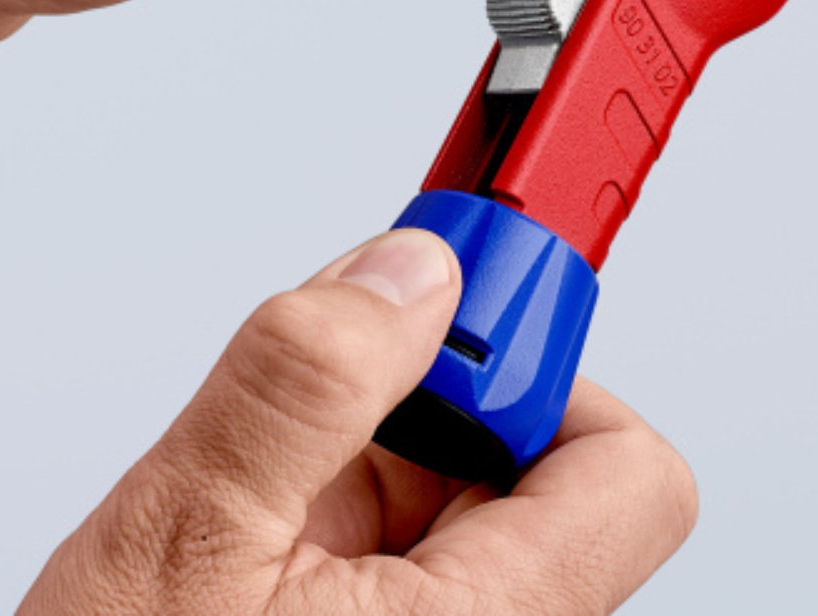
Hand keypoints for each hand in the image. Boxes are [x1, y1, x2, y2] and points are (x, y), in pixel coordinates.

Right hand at [17, 228, 696, 613]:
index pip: (629, 470)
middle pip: (540, 461)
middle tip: (341, 384)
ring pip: (465, 491)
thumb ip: (307, 386)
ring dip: (377, 448)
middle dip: (434, 403)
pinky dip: (351, 491)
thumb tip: (408, 275)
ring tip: (280, 477)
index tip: (459, 319)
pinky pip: (413, 534)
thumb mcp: (187, 541)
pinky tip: (273, 518)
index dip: (549, 376)